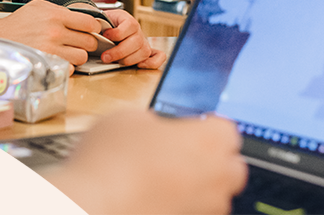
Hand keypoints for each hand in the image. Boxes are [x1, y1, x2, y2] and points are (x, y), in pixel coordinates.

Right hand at [0, 0, 101, 64]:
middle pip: (89, 42)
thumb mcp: (39, 6)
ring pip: (82, 57)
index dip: (94, 27)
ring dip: (79, 55)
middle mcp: (55, 33)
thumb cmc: (20, 22)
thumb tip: (81, 17)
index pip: (90, 23)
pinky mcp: (46, 64)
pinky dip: (68, 65)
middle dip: (88, 42)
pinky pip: (70, 69)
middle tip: (81, 41)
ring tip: (70, 50)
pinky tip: (61, 59)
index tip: (91, 29)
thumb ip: (61, 10)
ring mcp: (51, 51)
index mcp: (55, 16)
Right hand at [47, 110, 246, 214]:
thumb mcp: (129, 117)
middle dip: (211, 160)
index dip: (205, 126)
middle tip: (179, 154)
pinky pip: (194, 212)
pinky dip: (181, 206)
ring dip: (196, 186)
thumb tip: (156, 129)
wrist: (92, 206)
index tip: (190, 128)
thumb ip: (156, 122)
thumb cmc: (111, 161)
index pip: (226, 129)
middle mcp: (217, 177)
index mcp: (210, 140)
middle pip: (230, 166)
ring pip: (213, 196)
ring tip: (162, 180)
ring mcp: (206, 209)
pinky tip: (154, 198)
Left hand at [97, 8, 165, 68]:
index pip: (130, 25)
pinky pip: (158, 57)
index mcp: (128, 20)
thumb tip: (95, 31)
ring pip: (144, 52)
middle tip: (105, 57)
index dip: (117, 33)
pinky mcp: (146, 53)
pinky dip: (152, 63)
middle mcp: (138, 32)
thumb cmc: (105, 26)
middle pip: (136, 42)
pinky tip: (139, 65)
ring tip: (115, 61)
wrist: (108, 28)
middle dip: (118, 52)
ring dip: (128, 59)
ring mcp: (144, 43)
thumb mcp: (101, 20)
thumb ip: (99, 25)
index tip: (105, 35)